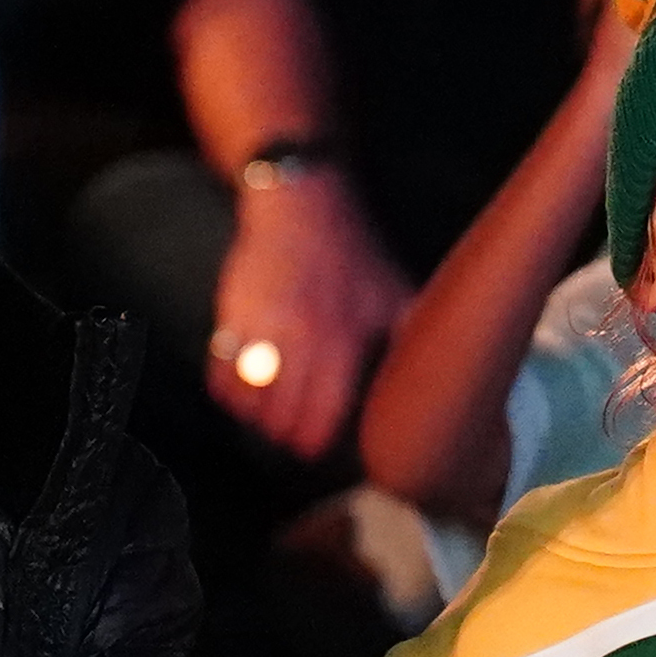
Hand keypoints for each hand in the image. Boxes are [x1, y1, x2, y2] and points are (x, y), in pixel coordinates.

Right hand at [208, 168, 411, 458]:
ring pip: (248, 402)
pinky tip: (242, 393)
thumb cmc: (355, 257)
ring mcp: (262, 327)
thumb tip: (436, 381)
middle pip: (281, 417)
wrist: (304, 207)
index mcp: (345, 340)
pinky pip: (219, 374)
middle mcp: (302, 338)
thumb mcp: (395, 296)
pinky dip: (227, 393)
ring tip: (267, 417)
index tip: (315, 449)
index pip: (323, 415)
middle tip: (291, 437)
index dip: (317, 443)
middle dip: (285, 435)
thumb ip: (409, 341)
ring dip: (256, 418)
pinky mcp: (232, 314)